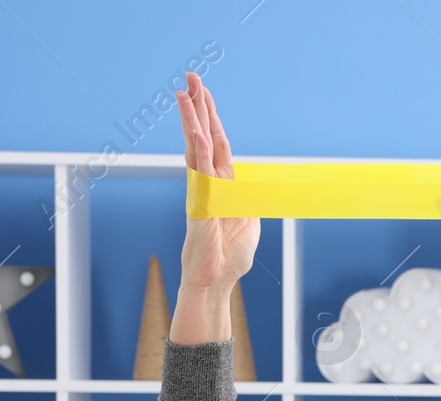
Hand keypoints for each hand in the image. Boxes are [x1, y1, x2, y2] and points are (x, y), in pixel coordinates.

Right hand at [171, 71, 259, 342]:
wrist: (214, 282)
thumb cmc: (229, 258)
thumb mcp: (248, 224)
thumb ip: (249, 203)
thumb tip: (256, 194)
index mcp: (222, 185)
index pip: (216, 143)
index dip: (212, 118)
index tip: (204, 93)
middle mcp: (208, 183)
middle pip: (203, 137)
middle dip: (198, 107)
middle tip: (190, 78)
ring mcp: (201, 192)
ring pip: (196, 148)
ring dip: (192, 121)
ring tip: (184, 93)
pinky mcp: (200, 206)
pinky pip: (200, 174)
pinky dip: (198, 152)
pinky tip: (194, 132)